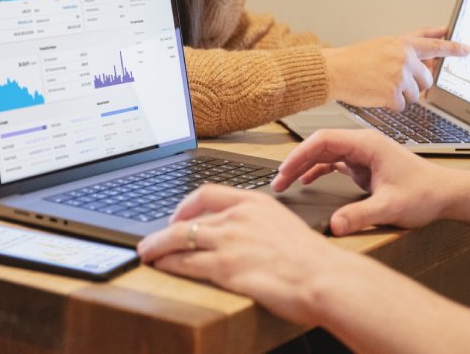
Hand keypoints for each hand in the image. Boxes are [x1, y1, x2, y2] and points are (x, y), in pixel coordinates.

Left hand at [137, 185, 354, 325]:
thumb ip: (260, 225)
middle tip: (152, 238)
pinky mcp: (224, 267)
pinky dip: (168, 263)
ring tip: (146, 253)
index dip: (187, 204)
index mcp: (254, 202)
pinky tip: (161, 266)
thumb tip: (248, 234)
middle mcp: (238, 217)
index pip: (209, 192)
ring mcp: (229, 242)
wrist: (324, 277)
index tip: (179, 215)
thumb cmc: (312, 259)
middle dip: (164, 228)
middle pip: (187, 217)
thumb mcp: (285, 226)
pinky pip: (185, 263)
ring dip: (158, 247)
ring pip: (180, 239)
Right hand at [273, 128, 454, 235]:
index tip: (284, 171)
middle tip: (278, 181)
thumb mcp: (390, 207)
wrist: (445, 194)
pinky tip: (306, 181)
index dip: (300, 154)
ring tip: (286, 182)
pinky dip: (318, 170)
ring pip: (325, 153)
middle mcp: (363, 144)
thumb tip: (334, 225)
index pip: (324, 140)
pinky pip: (334, 163)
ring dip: (305, 166)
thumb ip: (360, 215)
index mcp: (367, 144)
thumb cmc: (424, 193)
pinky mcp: (365, 165)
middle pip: (320, 145)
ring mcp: (363, 154)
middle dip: (297, 161)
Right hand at [322, 27, 468, 110]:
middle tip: (395, 80)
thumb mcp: (384, 44)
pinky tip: (376, 94)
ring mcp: (399, 76)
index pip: (435, 45)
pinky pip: (401, 106)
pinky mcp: (392, 93)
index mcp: (403, 44)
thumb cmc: (355, 58)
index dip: (453, 48)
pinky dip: (390, 104)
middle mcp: (404, 58)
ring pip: (415, 95)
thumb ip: (408, 45)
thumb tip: (429, 45)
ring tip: (380, 85)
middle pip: (427, 78)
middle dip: (415, 83)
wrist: (336, 70)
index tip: (467, 49)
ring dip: (401, 94)